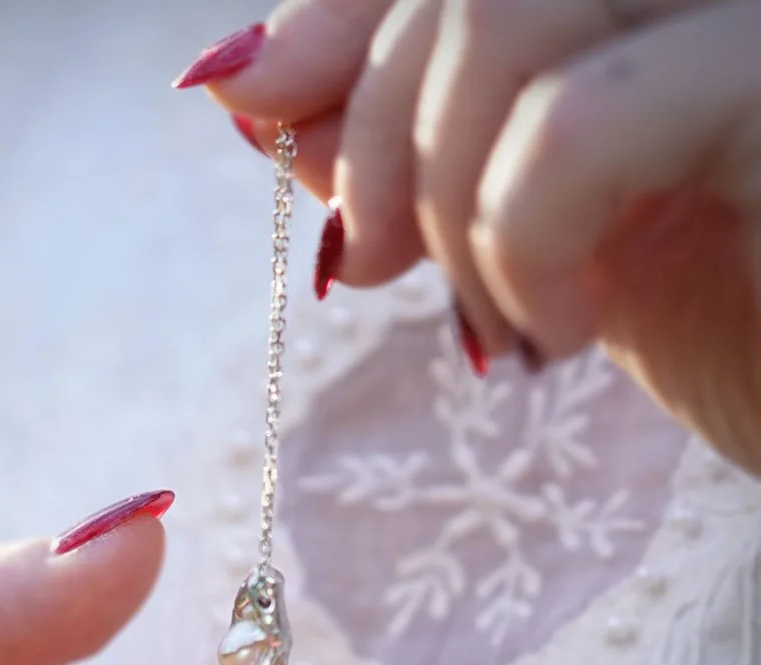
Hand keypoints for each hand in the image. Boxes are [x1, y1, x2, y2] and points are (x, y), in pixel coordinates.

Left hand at [178, 0, 760, 475]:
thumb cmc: (726, 324)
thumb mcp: (533, 222)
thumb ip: (412, 147)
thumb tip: (256, 91)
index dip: (339, 14)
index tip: (256, 102)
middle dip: (369, 130)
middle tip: (369, 263)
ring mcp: (754, 21)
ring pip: (497, 25)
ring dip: (441, 201)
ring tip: (495, 318)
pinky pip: (571, 130)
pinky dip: (519, 245)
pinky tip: (561, 330)